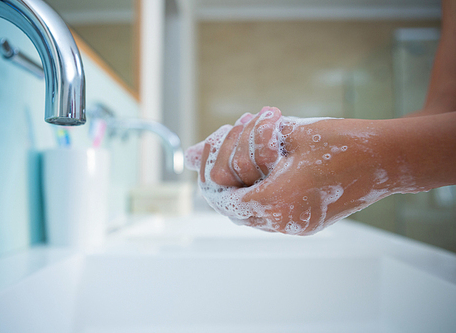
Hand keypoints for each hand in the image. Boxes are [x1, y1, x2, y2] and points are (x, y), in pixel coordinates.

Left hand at [186, 107, 407, 234]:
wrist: (389, 158)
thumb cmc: (340, 141)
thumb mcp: (279, 133)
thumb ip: (229, 146)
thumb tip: (186, 154)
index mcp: (276, 203)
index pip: (219, 194)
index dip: (213, 164)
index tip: (221, 138)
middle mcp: (281, 224)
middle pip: (230, 199)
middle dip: (230, 159)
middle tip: (243, 123)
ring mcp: (293, 227)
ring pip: (247, 204)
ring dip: (246, 167)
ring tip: (264, 131)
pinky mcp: (302, 222)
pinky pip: (266, 206)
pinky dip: (261, 179)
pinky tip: (270, 153)